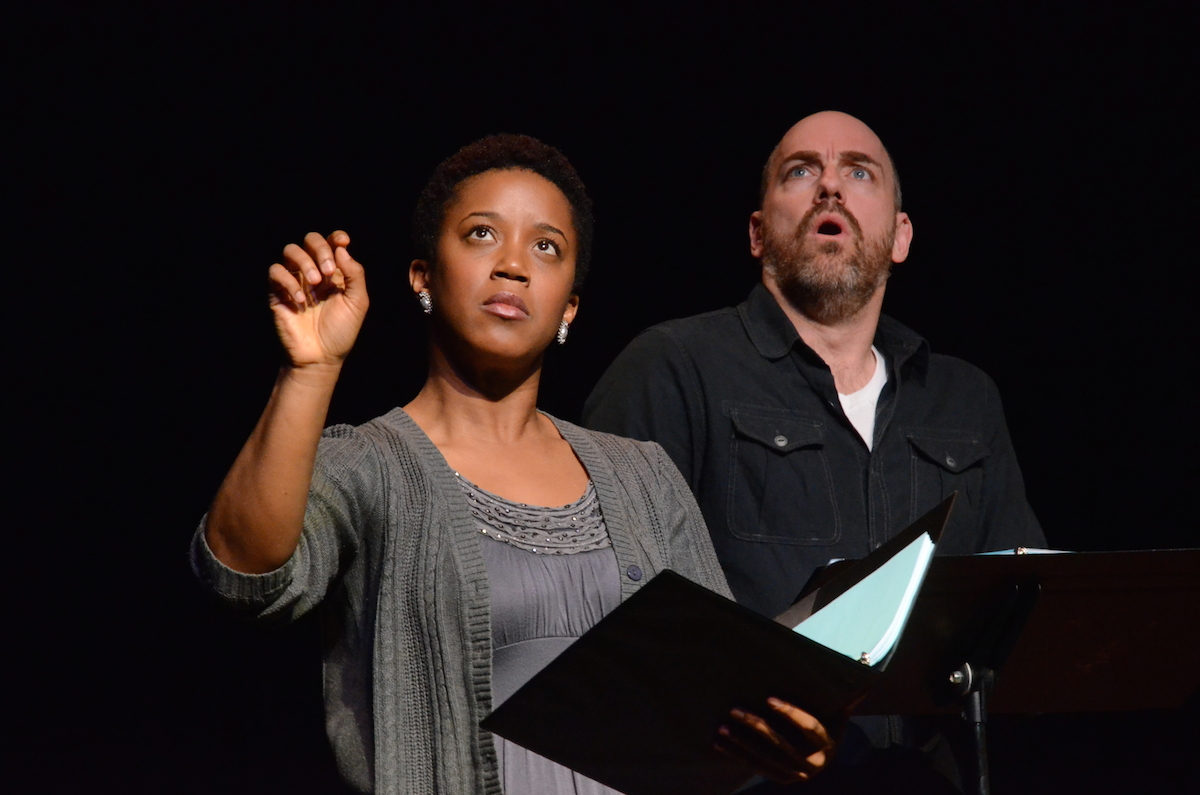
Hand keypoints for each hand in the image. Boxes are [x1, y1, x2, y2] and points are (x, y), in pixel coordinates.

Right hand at [268, 230, 368, 367]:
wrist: (321, 357)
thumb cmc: (341, 331)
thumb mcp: (358, 302)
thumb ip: (355, 274)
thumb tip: (342, 248)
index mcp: (335, 272)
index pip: (332, 242)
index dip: (336, 237)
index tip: (343, 241)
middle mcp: (314, 272)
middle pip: (310, 240)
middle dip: (320, 249)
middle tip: (328, 272)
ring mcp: (295, 280)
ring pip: (290, 250)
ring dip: (305, 261)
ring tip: (315, 283)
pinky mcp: (278, 292)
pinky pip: (276, 272)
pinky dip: (289, 281)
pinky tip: (300, 300)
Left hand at [715, 698, 837, 785]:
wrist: (825, 758)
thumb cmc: (829, 727)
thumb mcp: (840, 716)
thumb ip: (847, 699)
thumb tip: (866, 679)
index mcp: (827, 744)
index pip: (808, 726)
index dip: (790, 713)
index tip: (769, 699)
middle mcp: (812, 764)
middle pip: (781, 743)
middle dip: (756, 726)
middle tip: (735, 709)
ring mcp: (795, 775)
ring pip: (764, 757)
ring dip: (740, 742)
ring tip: (722, 726)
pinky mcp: (780, 779)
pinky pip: (755, 766)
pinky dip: (736, 754)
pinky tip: (719, 742)